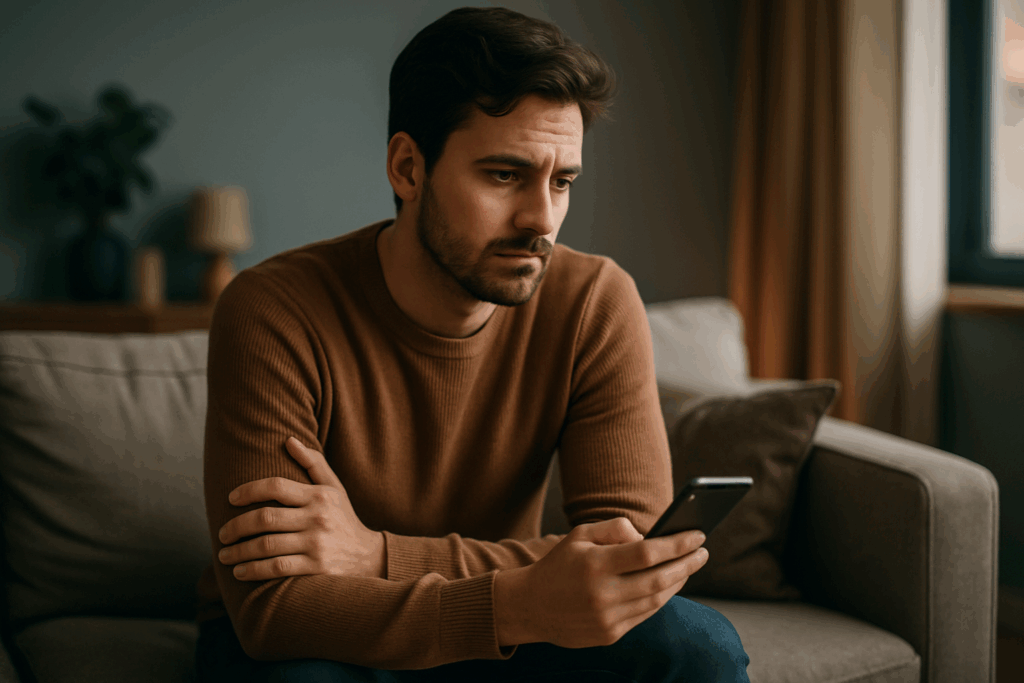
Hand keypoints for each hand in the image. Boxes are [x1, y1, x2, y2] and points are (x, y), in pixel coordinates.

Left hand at [217, 436, 384, 581]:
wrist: (369, 556)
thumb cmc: (344, 518)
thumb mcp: (334, 487)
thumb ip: (313, 463)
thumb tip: (289, 439)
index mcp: (318, 495)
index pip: (275, 486)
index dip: (248, 491)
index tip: (231, 499)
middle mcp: (317, 518)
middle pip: (265, 518)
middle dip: (237, 527)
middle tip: (222, 534)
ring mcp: (316, 544)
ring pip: (267, 545)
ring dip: (240, 552)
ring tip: (225, 555)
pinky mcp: (316, 568)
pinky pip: (278, 568)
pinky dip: (254, 570)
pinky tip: (240, 572)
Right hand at [494, 517, 707, 647]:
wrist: (531, 607)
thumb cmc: (559, 564)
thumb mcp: (579, 535)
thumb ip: (615, 528)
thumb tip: (648, 536)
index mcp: (595, 565)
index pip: (648, 553)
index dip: (677, 544)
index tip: (698, 535)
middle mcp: (603, 594)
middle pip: (659, 579)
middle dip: (687, 564)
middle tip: (703, 551)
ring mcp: (608, 618)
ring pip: (657, 600)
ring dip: (678, 582)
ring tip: (690, 566)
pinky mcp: (610, 635)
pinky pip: (645, 615)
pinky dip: (661, 598)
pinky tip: (669, 584)